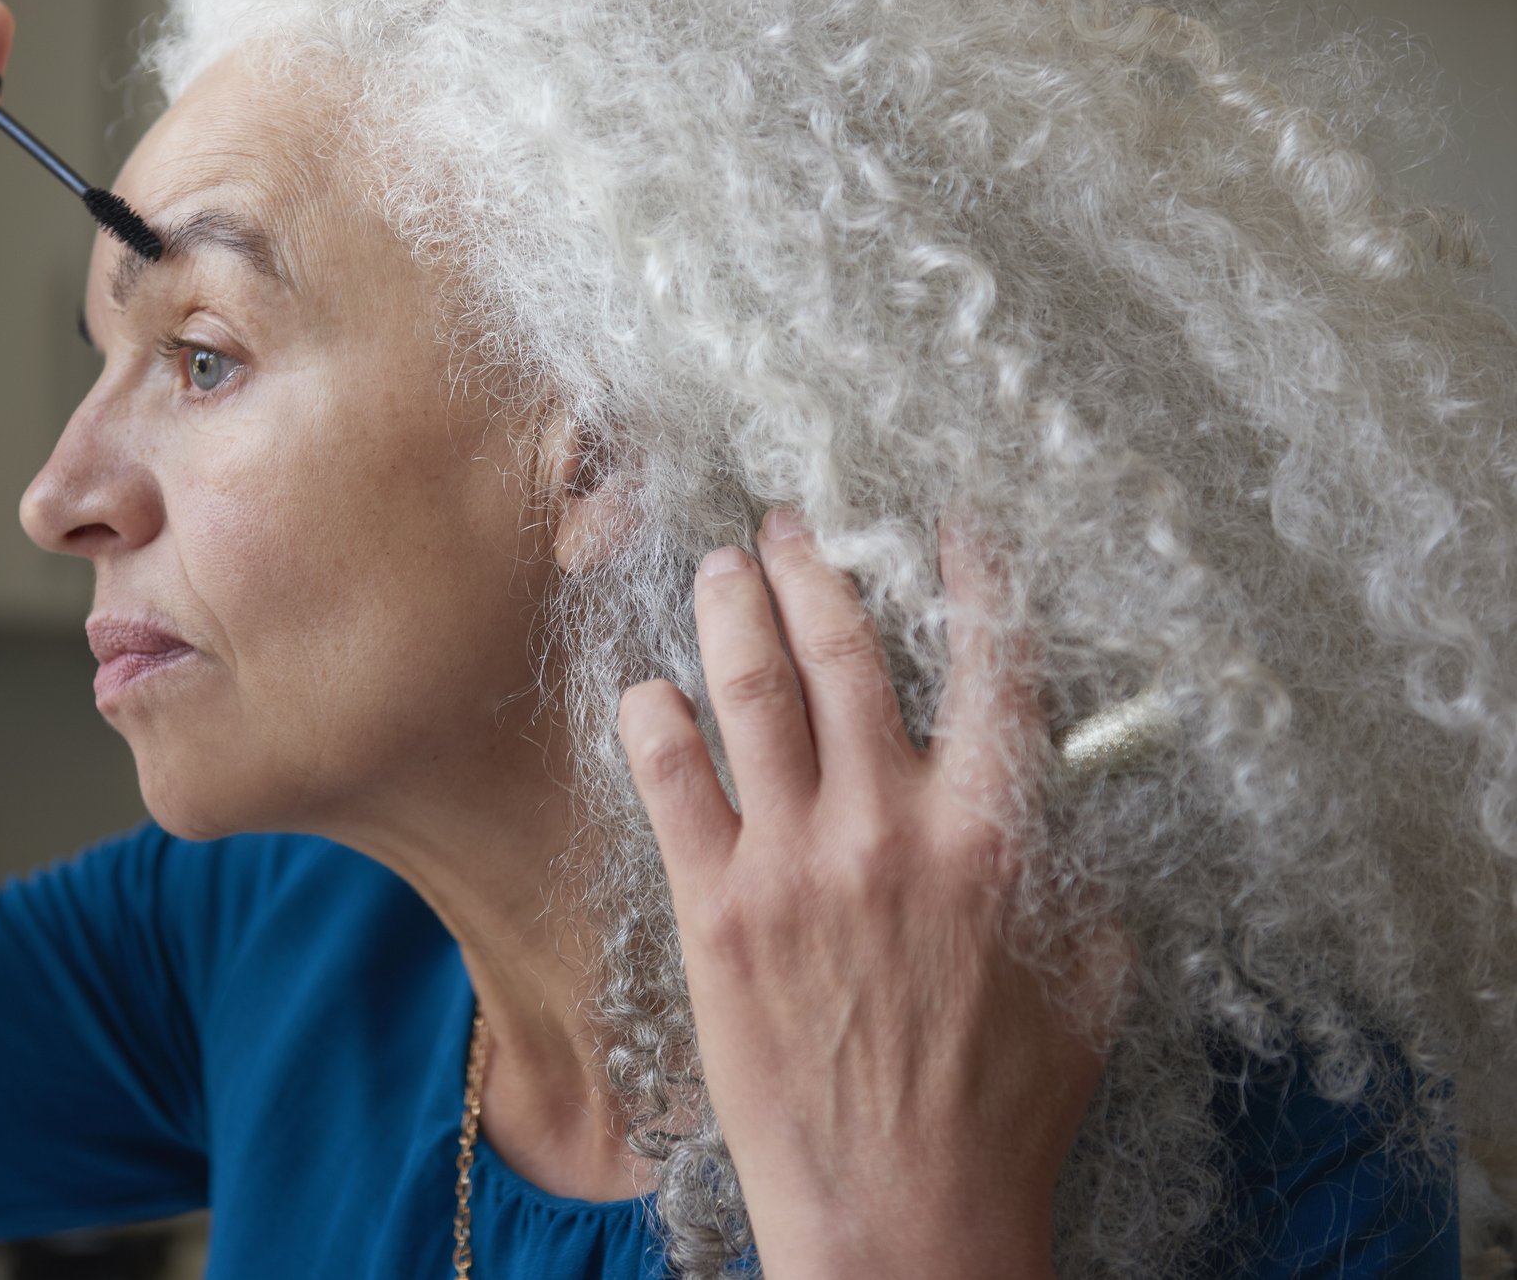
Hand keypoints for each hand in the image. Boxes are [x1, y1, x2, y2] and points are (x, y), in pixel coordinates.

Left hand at [616, 507, 1130, 1279]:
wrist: (903, 1209)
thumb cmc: (1002, 1106)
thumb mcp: (1086, 977)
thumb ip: (1076, 871)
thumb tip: (1065, 799)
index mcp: (993, 834)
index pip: (991, 666)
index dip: (974, 578)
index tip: (951, 526)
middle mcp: (890, 825)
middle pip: (844, 651)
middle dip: (813, 567)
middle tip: (788, 527)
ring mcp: (794, 862)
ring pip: (751, 691)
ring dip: (730, 610)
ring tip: (718, 567)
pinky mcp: (716, 908)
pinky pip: (670, 782)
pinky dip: (655, 718)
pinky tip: (649, 688)